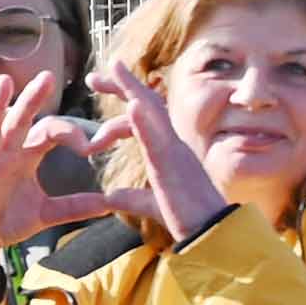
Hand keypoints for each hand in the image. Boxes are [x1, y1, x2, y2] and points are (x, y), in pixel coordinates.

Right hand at [0, 69, 87, 292]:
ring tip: (4, 84)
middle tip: (47, 76)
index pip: (48, 133)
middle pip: (19, 120)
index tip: (92, 143)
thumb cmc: (9, 221)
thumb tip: (109, 205)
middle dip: (32, 98)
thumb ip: (75, 207)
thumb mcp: (46, 213)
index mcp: (25, 157)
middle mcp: (4, 154)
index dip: (69, 133)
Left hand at [87, 70, 227, 241]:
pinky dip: (144, 122)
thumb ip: (131, 197)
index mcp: (169, 152)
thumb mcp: (152, 204)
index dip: (125, 101)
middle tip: (93, 77)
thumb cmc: (189, 220)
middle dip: (122, 86)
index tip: (101, 88)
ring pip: (154, 113)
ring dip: (133, 90)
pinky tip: (132, 104)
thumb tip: (109, 196)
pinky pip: (158, 140)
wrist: (212, 235)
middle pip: (147, 106)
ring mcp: (174, 152)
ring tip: (115, 69)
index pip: (145, 118)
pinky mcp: (173, 167)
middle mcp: (173, 145)